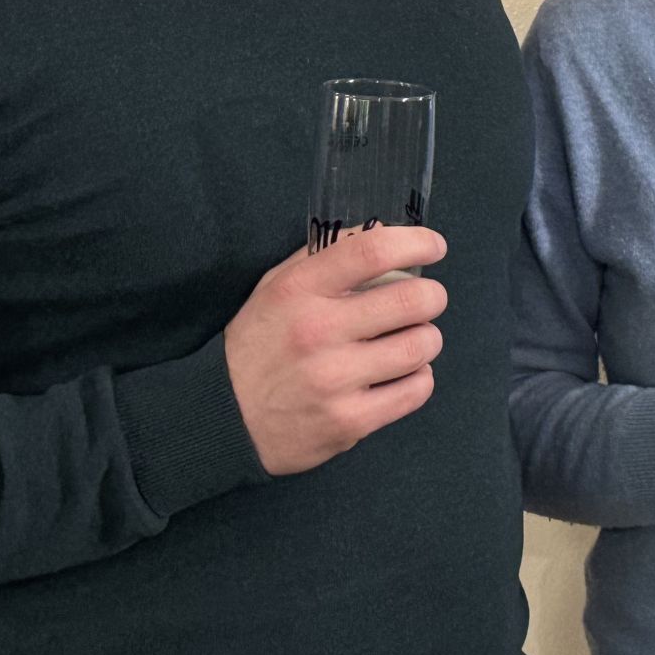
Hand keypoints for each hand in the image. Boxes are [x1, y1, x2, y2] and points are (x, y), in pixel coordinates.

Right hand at [225, 225, 449, 474]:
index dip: (416, 243)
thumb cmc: (258, 344)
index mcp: (299, 290)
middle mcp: (317, 332)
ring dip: (425, 339)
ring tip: (409, 341)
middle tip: (425, 301)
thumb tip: (381, 232)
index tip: (434, 247)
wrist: (220, 419)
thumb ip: (324, 258)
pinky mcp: (349, 421)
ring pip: (421, 346)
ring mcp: (334, 380)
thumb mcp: (275, 288)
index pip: (373, 251)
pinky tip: (400, 374)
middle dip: (432, 296)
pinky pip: (417, 390)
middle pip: (413, 299)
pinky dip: (418, 378)